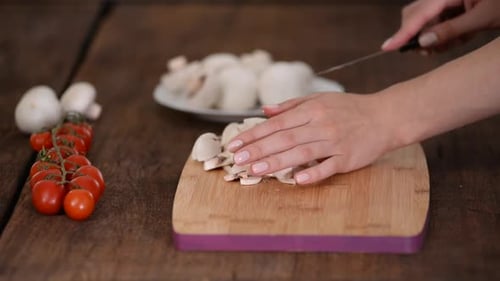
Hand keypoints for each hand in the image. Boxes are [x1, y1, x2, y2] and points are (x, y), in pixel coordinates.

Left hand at [227, 92, 397, 183]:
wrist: (385, 117)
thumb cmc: (349, 108)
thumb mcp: (319, 99)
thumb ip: (291, 106)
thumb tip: (264, 110)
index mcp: (311, 110)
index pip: (276, 124)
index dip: (254, 134)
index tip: (235, 145)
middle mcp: (321, 124)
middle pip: (284, 138)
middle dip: (258, 149)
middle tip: (237, 160)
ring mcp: (335, 142)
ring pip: (301, 152)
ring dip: (277, 162)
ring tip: (255, 170)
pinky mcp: (348, 158)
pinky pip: (329, 167)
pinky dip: (313, 172)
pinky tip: (297, 180)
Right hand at [382, 0, 499, 51]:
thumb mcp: (483, 18)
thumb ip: (452, 29)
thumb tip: (423, 42)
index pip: (420, 14)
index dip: (403, 32)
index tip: (387, 47)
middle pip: (416, 14)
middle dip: (418, 34)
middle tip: (429, 51)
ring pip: (426, 20)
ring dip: (434, 37)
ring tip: (455, 42)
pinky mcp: (454, 5)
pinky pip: (438, 21)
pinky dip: (445, 34)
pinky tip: (461, 36)